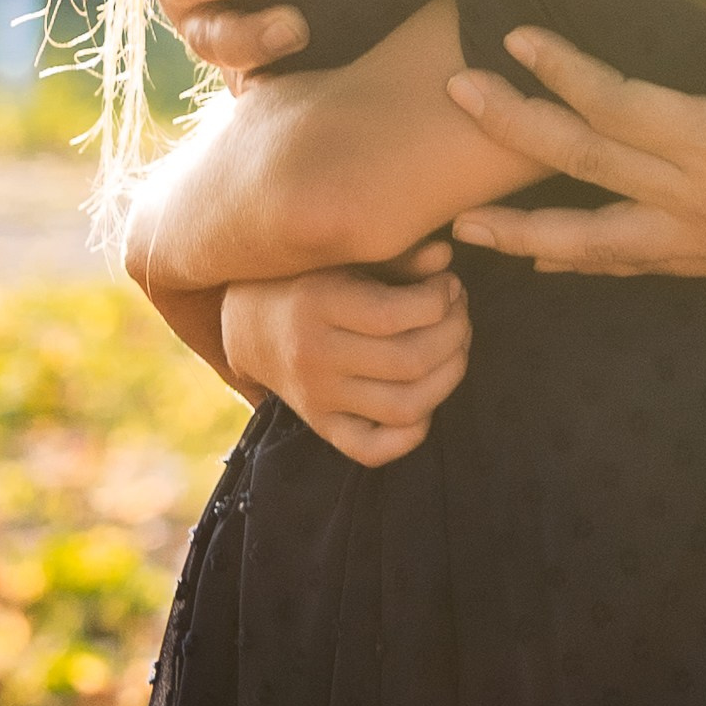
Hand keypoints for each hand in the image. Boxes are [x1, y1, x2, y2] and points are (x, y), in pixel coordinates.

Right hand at [221, 239, 470, 467]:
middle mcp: (314, 356)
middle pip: (411, 362)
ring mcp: (316, 398)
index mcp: (317, 304)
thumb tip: (445, 258)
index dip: (442, 298)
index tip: (448, 285)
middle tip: (458, 313)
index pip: (397, 314)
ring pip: (406, 407)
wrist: (247, 322)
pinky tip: (426, 394)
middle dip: (455, 333)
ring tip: (453, 347)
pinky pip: (375, 450)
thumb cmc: (309, 276)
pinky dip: (413, 431)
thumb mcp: (343, 255)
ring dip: (448, 377)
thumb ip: (395, 256)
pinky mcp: (321, 425)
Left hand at [444, 0, 705, 279]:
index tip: (514, 36)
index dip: (560, 72)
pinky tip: (550, 264)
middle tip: (454, 96)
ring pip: (595, 242)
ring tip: (458, 231)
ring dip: (524, 233)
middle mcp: (701, 202)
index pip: (618, 107)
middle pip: (585, 168)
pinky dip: (584, 263)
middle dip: (513, 132)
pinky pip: (635, 267)